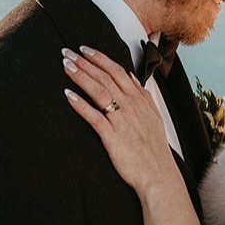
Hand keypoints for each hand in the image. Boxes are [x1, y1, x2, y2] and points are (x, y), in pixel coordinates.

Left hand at [62, 46, 174, 195]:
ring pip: (99, 91)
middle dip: (85, 62)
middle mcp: (131, 106)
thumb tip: (131, 77)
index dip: (100, 58)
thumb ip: (142, 95)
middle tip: (67, 52)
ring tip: (65, 65)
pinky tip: (68, 95)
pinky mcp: (113, 136)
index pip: (118, 71)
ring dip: (81, 76)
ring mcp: (122, 120)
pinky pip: (94, 116)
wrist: (158, 174)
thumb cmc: (154, 149)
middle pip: (105, 77)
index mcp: (140, 99)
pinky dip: (80, 104)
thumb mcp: (154, 116)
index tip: (85, 50)